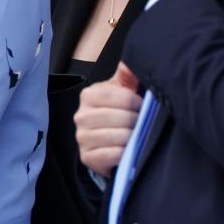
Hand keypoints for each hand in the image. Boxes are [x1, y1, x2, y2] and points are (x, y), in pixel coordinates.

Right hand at [74, 62, 142, 176]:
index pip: (121, 97)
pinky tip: (128, 149)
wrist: (105, 140)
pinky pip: (111, 155)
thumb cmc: (116, 110)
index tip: (142, 106)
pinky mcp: (86, 157)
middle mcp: (81, 115)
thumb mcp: (122, 89)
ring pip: (117, 137)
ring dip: (132, 137)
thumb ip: (126, 75)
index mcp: (89, 95)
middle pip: (120, 117)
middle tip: (141, 123)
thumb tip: (128, 65)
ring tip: (136, 135)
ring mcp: (82, 137)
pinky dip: (124, 153)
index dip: (137, 103)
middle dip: (136, 121)